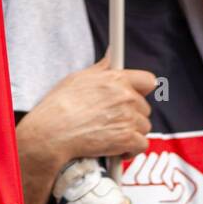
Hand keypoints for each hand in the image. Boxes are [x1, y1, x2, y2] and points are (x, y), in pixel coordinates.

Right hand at [19, 54, 156, 171]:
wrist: (54, 131)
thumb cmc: (61, 105)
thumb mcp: (80, 77)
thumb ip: (102, 68)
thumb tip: (112, 53)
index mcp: (116, 79)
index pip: (148, 81)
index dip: (142, 91)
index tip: (136, 97)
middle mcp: (125, 97)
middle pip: (144, 108)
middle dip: (133, 116)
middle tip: (115, 122)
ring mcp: (128, 118)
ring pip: (144, 127)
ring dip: (133, 133)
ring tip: (114, 136)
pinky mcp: (127, 139)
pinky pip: (141, 145)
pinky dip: (131, 150)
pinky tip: (118, 150)